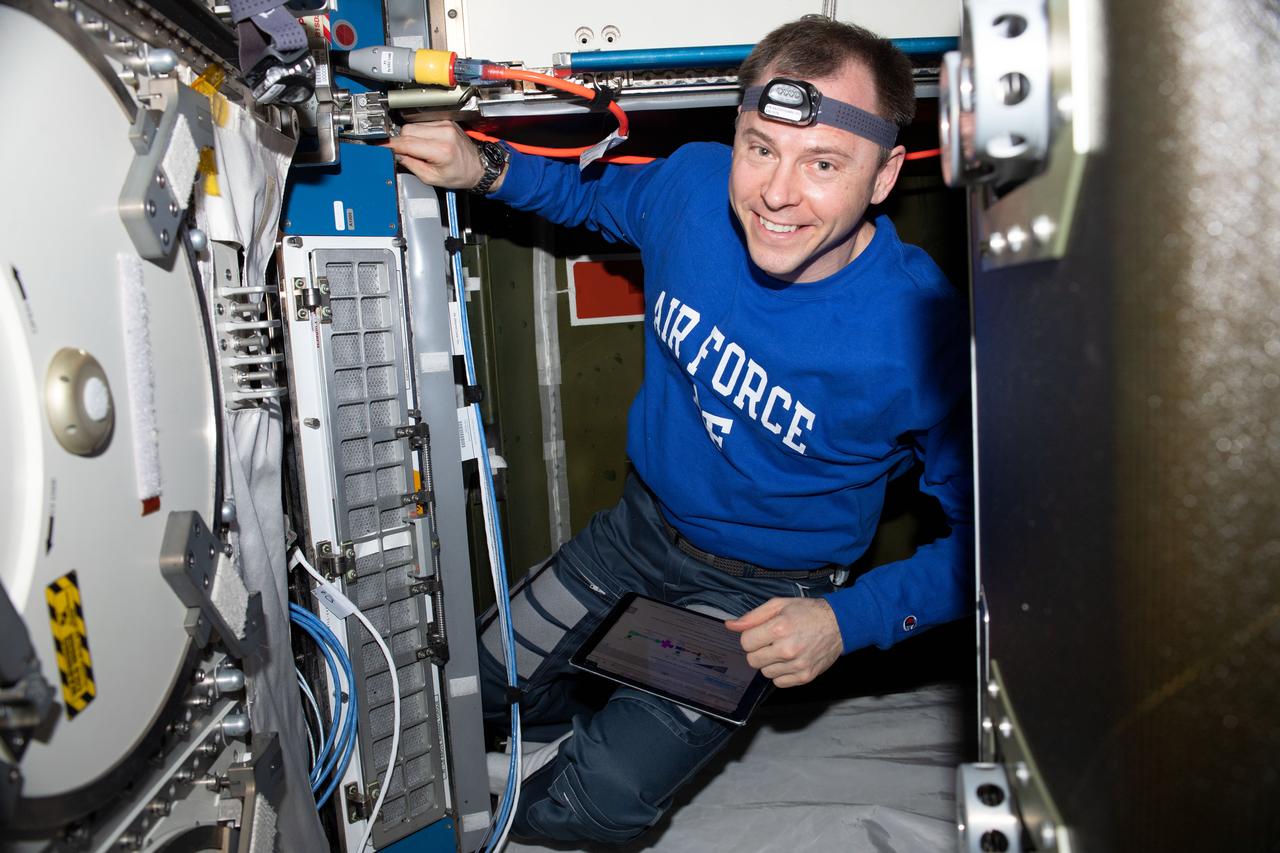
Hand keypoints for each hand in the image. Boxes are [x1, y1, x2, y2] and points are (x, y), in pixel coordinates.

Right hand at [384, 121, 486, 189]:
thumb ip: (411, 165)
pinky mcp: (445, 121)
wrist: (479, 166)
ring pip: (413, 125)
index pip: (407, 143)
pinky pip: (422, 123)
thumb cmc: (460, 175)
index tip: (380, 146)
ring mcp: (445, 124)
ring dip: (411, 137)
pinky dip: (420, 133)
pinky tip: (426, 143)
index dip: (391, 145)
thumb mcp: (432, 178)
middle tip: (406, 154)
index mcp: (441, 149)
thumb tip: (395, 154)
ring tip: (421, 151)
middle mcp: (444, 133)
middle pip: (407, 130)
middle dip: (402, 142)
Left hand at [725, 598, 841, 687]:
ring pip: (765, 672)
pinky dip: (780, 673)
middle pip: (753, 660)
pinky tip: (789, 661)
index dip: (751, 637)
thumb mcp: (779, 605)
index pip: (746, 642)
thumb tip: (730, 626)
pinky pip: (778, 682)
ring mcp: (797, 665)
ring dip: (770, 662)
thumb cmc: (808, 612)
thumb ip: (753, 616)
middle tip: (771, 641)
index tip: (761, 633)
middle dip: (758, 650)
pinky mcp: (805, 677)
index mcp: (779, 628)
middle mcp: (787, 649)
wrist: (840, 624)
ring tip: (783, 649)